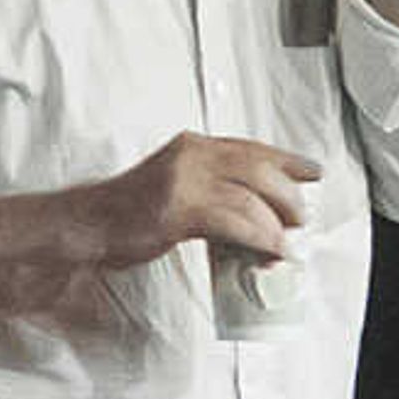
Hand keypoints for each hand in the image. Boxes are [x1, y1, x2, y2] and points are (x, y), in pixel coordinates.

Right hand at [89, 132, 322, 267]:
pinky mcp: (179, 210)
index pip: (251, 147)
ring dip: (278, 225)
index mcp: (191, 146)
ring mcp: (184, 181)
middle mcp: (191, 155)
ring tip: (287, 244)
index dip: (287, 160)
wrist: (85, 224)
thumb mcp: (174, 185)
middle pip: (260, 170)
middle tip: (302, 220)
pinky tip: (271, 253)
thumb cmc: (128, 212)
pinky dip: (261, 240)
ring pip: (253, 198)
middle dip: (289, 197)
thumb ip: (210, 186)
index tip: (313, 171)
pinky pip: (237, 223)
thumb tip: (252, 208)